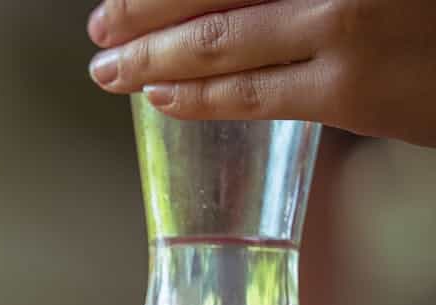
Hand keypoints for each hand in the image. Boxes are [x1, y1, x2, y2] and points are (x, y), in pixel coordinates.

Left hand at [85, 0, 435, 146]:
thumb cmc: (432, 7)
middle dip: (140, 11)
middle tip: (99, 27)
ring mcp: (342, 27)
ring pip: (218, 43)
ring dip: (150, 59)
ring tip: (111, 70)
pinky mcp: (353, 90)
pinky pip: (256, 95)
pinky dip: (200, 97)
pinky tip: (163, 97)